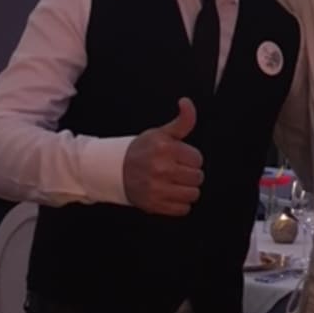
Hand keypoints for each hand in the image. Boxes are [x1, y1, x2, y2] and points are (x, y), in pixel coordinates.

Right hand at [122, 98, 202, 214]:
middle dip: (189, 173)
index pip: (198, 159)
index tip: (179, 158)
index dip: (190, 158)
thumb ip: (182, 121)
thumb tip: (186, 102)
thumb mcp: (161, 133)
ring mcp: (158, 188)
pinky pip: (183, 209)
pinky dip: (179, 204)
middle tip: (175, 170)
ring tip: (173, 183)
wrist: (115, 169)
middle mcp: (162, 169)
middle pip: (197, 177)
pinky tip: (169, 193)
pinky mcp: (155, 205)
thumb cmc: (142, 151)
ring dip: (186, 189)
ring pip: (193, 194)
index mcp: (165, 149)